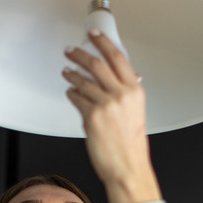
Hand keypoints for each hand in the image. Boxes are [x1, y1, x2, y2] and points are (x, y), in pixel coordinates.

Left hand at [63, 31, 160, 202]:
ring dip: (71, 74)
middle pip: (96, 64)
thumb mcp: (136, 112)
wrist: (127, 167)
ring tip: (66, 71)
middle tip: (70, 51)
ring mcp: (105, 104)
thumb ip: (126, 93)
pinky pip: (77, 98)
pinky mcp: (91, 116)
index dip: (103, 42)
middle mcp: (121, 94)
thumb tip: (117, 78)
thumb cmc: (131, 144)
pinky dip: (72, 94)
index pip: (118, 57)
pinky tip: (70, 92)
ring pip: (83, 80)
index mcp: (135, 90)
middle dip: (80, 54)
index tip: (94, 35)